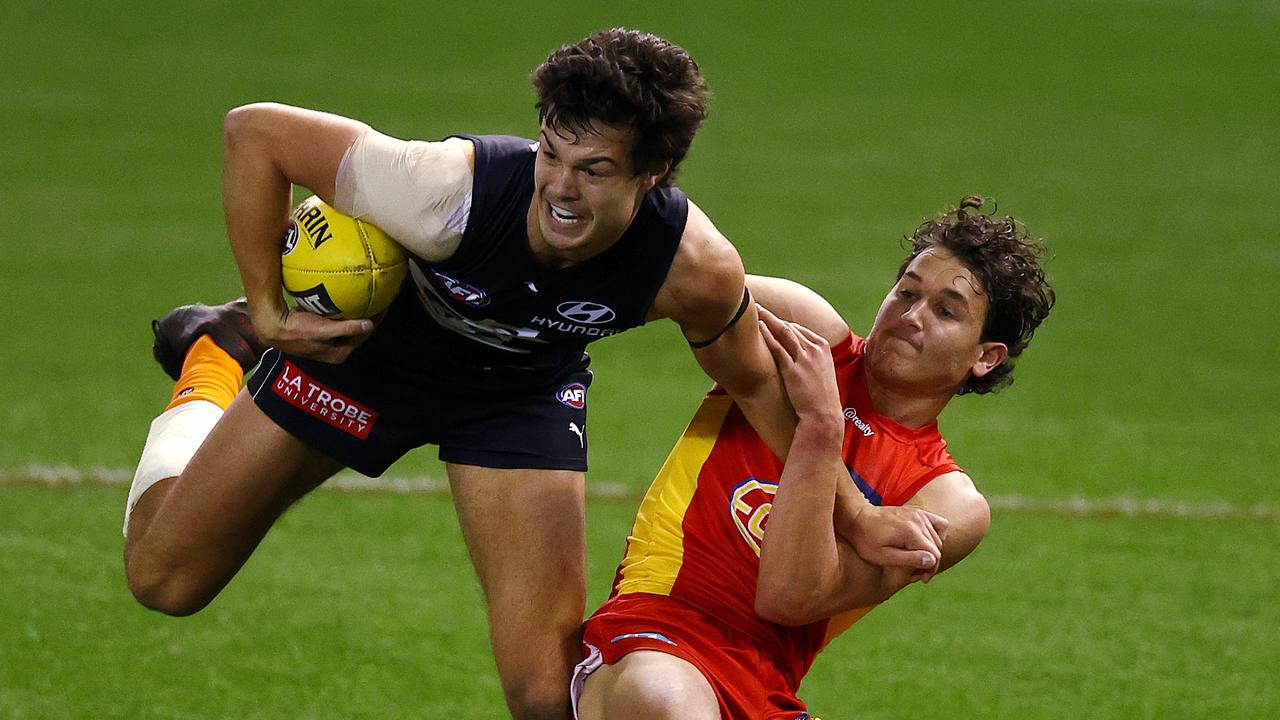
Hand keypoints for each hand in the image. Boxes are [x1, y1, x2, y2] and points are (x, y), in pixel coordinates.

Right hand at [249, 300, 375, 363]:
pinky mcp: (320, 333)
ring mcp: (327, 342)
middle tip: (378, 300)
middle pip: (358, 331)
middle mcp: (335, 350)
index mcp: (339, 353)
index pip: (364, 335)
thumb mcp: (324, 330)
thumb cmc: (298, 330)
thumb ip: (347, 328)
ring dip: (357, 314)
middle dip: (369, 317)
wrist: (273, 328)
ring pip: (348, 326)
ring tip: (367, 299)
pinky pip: (338, 321)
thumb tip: (369, 325)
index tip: (384, 305)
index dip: (375, 320)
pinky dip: (344, 312)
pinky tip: (345, 298)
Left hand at [757, 305, 840, 422]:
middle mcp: (815, 349)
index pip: (799, 329)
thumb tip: (798, 359)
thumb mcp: (820, 374)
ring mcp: (804, 358)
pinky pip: (777, 347)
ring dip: (767, 319)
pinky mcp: (793, 369)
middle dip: (771, 317)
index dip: (781, 323)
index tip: (768, 318)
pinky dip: (767, 335)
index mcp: (823, 347)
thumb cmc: (821, 399)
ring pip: (783, 332)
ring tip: (753, 310)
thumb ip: (811, 361)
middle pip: (789, 327)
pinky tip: (757, 327)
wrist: (823, 416)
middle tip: (757, 307)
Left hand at [849, 504, 949, 581]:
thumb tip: (932, 561)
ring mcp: (918, 513)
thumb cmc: (866, 540)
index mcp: (911, 532)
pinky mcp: (917, 511)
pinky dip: (937, 535)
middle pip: (937, 548)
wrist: (857, 518)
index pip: (934, 555)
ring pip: (938, 538)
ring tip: (917, 561)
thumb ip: (909, 559)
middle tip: (916, 574)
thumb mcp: (883, 556)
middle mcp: (918, 520)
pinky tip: (925, 544)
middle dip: (930, 563)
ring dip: (932, 552)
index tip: (921, 579)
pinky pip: (939, 523)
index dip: (930, 570)